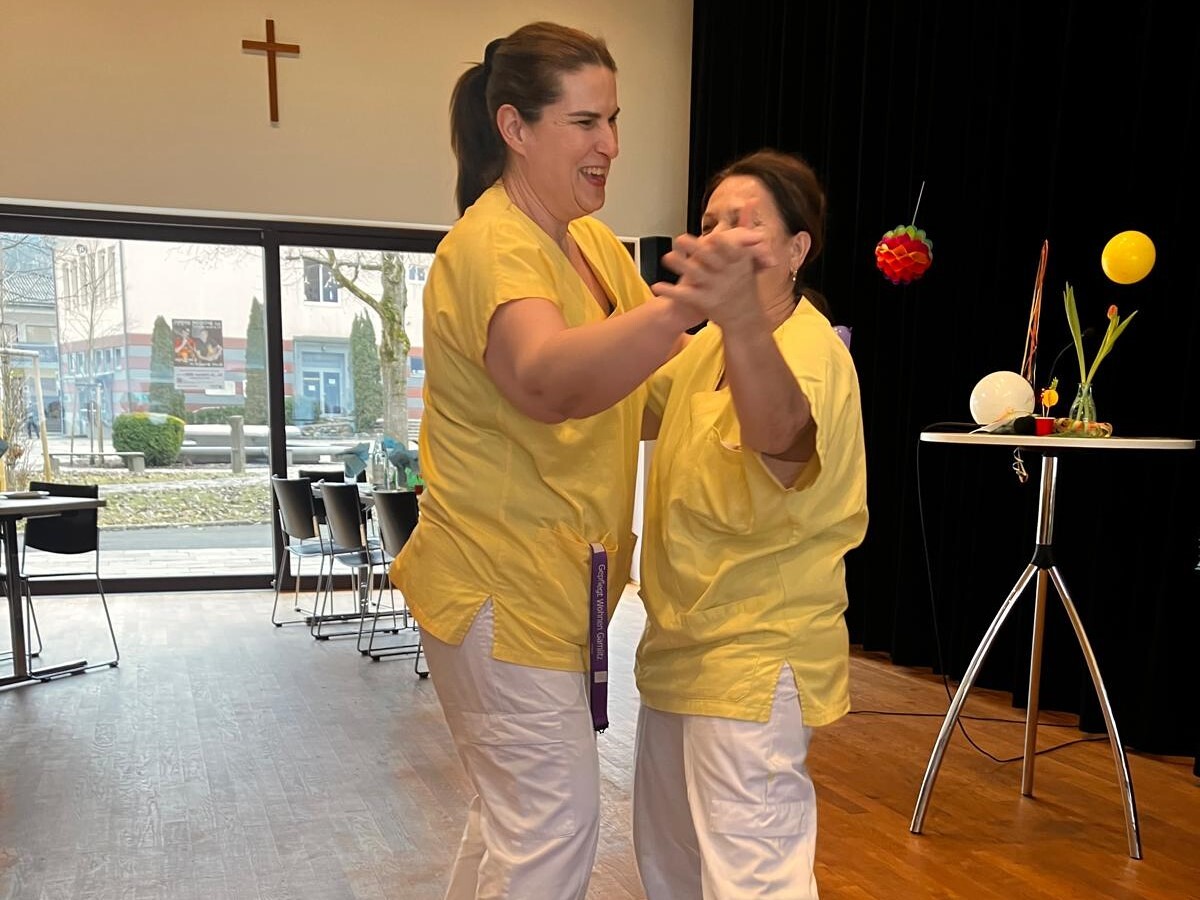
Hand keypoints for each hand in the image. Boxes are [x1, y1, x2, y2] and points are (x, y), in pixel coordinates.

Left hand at [651, 203, 774, 328]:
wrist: (745, 316)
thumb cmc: (744, 279)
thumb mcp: (749, 254)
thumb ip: (746, 227)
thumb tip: (752, 199)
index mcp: (739, 260)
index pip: (732, 251)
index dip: (723, 245)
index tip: (713, 236)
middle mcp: (727, 274)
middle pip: (710, 260)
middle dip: (696, 250)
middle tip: (679, 238)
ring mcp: (715, 289)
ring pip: (695, 275)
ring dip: (680, 265)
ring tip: (665, 257)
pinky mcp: (705, 302)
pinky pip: (685, 296)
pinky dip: (670, 291)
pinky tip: (656, 285)